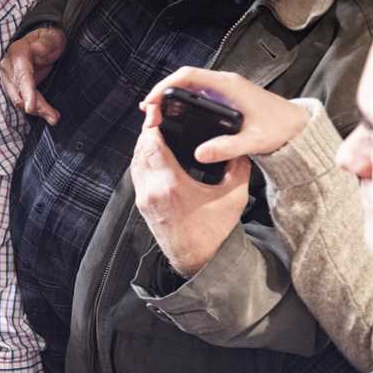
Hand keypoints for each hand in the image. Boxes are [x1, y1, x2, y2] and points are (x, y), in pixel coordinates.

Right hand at [0, 26, 66, 124]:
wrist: (40, 43)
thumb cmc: (48, 40)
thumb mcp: (51, 37)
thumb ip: (46, 43)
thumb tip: (38, 49)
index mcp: (17, 53)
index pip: (22, 76)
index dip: (27, 92)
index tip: (30, 107)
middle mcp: (9, 67)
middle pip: (20, 93)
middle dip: (36, 106)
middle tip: (54, 118)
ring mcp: (9, 78)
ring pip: (20, 100)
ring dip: (37, 110)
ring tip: (53, 117)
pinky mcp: (14, 87)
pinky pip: (23, 101)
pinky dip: (35, 109)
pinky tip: (47, 114)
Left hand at [131, 116, 251, 277]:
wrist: (198, 261)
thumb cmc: (214, 232)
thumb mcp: (233, 196)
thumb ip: (236, 167)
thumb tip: (238, 147)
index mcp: (171, 186)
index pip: (152, 146)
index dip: (152, 126)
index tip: (157, 112)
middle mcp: (151, 191)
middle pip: (140, 150)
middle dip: (148, 132)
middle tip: (159, 116)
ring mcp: (143, 199)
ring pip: (135, 162)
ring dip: (144, 145)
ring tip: (157, 130)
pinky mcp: (142, 205)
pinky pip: (137, 174)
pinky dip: (143, 159)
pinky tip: (154, 152)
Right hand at [140, 67, 310, 162]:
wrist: (297, 126)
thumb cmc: (279, 128)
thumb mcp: (253, 141)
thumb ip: (226, 148)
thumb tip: (199, 154)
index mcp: (228, 86)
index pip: (187, 76)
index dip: (164, 87)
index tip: (152, 103)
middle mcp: (223, 83)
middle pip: (182, 80)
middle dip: (161, 95)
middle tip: (149, 116)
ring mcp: (223, 90)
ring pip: (187, 87)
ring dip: (168, 99)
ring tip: (154, 116)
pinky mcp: (223, 98)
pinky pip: (194, 94)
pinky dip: (178, 103)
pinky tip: (171, 115)